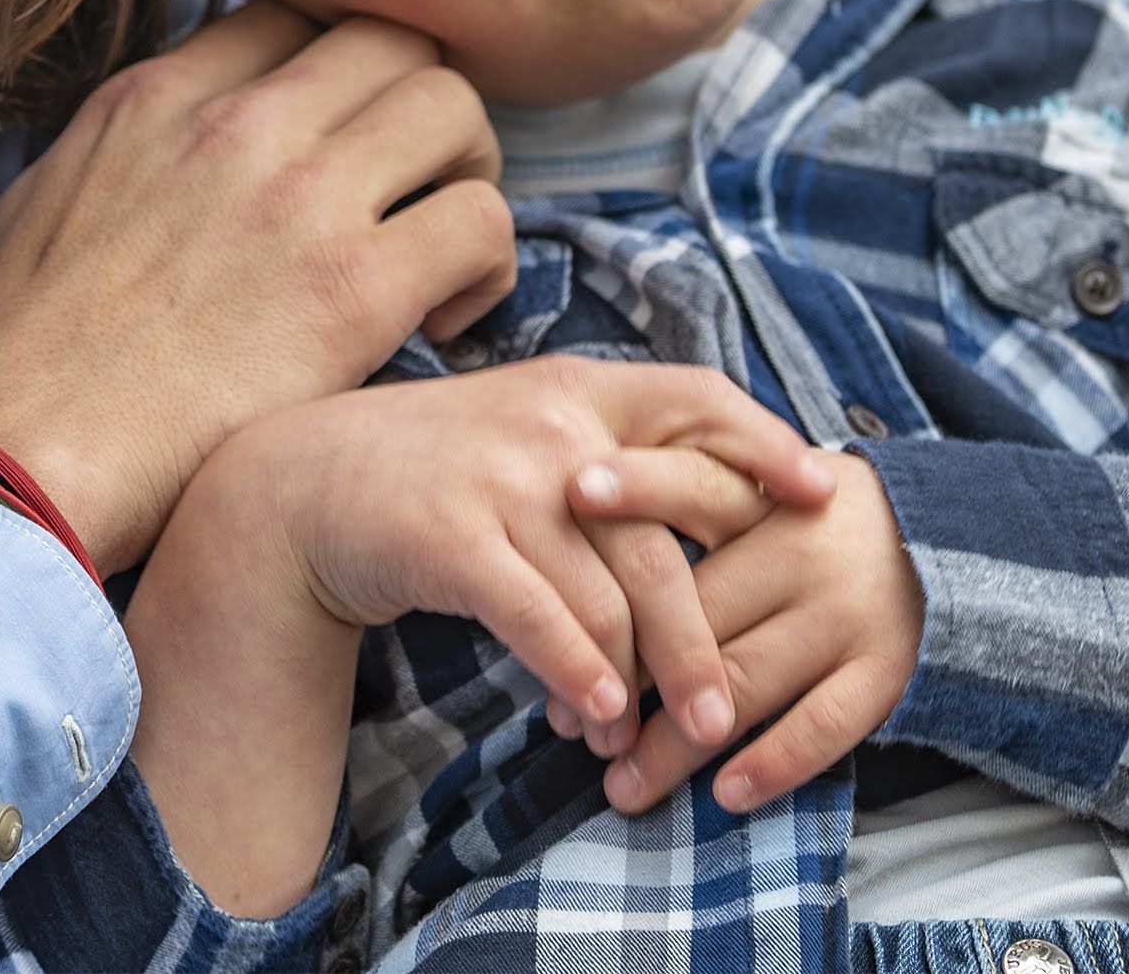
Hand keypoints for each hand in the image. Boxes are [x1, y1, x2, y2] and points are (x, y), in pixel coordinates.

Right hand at [0, 1, 517, 571]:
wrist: (5, 466)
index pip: (290, 16)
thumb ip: (54, 188)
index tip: (342, 141)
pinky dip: (485, 265)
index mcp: (150, 100)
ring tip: (443, 250)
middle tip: (418, 186)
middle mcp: (236, 124)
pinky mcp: (354, 289)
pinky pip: (481, 222)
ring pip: (454, 105)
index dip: (336, 72)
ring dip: (467, 171)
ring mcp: (300, 196)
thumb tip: (58, 197)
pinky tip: (446, 319)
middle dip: (420, 104)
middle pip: (389, 37)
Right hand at [219, 358, 835, 744]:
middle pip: (664, 537)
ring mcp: (502, 478)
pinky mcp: (452, 535)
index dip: (766, 446)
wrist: (302, 484)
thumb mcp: (525, 432)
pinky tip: (593, 716)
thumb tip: (711, 508)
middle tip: (725, 711)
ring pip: (607, 593)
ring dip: (633, 681)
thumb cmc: (433, 470)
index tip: (826, 495)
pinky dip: (574, 673)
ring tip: (638, 739)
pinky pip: (538, 617)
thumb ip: (608, 456)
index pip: (699, 400)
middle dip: (701, 638)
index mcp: (581, 390)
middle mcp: (552, 425)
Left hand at [574, 448, 923, 815]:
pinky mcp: (885, 671)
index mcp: (766, 495)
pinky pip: (824, 726)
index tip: (572, 491)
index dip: (637, 486)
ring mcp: (846, 614)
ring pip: (745, 683)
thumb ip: (690, 499)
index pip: (694, 482)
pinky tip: (724, 794)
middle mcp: (804, 552)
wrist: (950, 540)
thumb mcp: (761, 485)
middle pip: (698, 613)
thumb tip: (575, 521)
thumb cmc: (813, 519)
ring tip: (621, 784)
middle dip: (627, 672)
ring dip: (676, 743)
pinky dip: (774, 763)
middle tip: (569, 726)